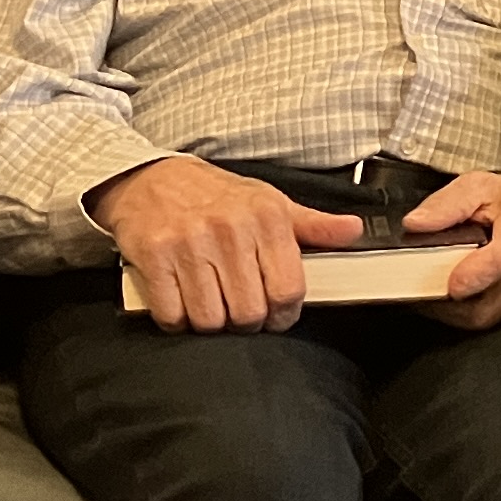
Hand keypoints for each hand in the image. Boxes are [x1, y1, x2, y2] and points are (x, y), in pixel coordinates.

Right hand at [94, 156, 364, 332]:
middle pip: (249, 313)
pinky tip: (181, 299)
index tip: (275, 314)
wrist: (147, 178)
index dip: (284, 314)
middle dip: (245, 321)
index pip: (288, 290)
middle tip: (237, 306)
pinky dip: (176, 319)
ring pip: (211, 320)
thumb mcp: (268, 201)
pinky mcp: (154, 257)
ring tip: (209, 300)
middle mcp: (229, 229)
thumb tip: (353, 231)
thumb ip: (312, 224)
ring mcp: (189, 243)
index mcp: (265, 216)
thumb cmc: (211, 194)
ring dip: (210, 322)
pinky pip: (172, 316)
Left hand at [409, 172, 500, 330]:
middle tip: (419, 287)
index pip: (499, 259)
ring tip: (429, 291)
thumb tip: (415, 224)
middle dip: (446, 301)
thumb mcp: (482, 186)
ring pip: (484, 317)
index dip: (472, 275)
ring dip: (449, 311)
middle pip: (486, 302)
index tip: (450, 283)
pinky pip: (489, 319)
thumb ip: (447, 204)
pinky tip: (447, 297)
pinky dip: (462, 313)